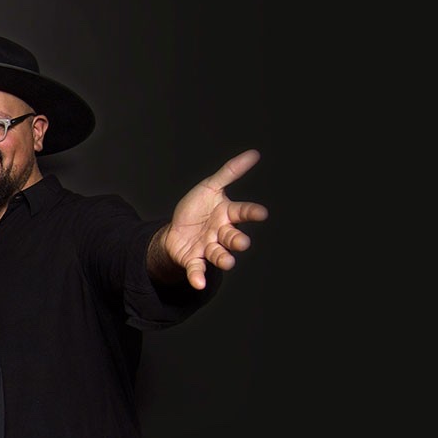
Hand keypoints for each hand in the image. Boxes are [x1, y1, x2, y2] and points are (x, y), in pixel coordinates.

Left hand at [158, 148, 268, 289]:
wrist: (174, 230)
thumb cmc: (196, 209)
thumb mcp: (210, 187)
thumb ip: (230, 173)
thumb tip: (254, 154)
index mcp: (226, 214)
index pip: (242, 212)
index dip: (251, 213)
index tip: (262, 213)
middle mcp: (220, 233)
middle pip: (232, 237)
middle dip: (237, 240)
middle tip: (242, 242)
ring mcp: (208, 247)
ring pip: (219, 254)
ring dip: (223, 258)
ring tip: (227, 262)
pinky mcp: (193, 260)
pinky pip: (197, 269)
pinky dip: (198, 277)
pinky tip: (199, 283)